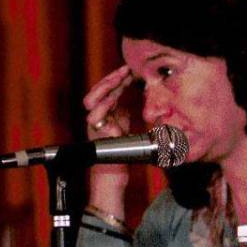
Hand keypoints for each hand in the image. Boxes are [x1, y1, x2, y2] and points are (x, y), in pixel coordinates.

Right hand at [82, 65, 132, 215]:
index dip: (119, 79)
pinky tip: (114, 97)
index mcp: (109, 114)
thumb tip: (153, 102)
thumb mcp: (134, 130)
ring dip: (106, 87)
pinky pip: (95, 116)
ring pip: (93, 99)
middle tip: (125, 69)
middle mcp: (98, 117)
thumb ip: (136, 117)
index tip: (131, 69)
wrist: (114, 178)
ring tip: (119, 78)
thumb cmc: (128, 156)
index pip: (110, 90)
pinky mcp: (95, 134)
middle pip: (100, 91)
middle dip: (112, 78)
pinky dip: (104, 105)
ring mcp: (94, 124)